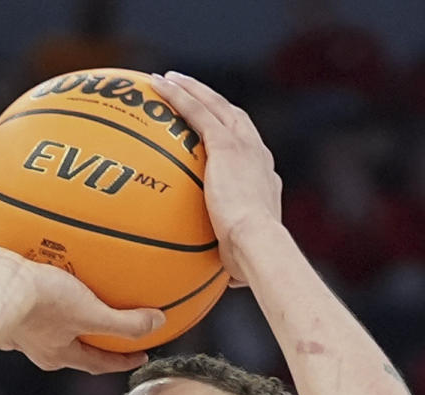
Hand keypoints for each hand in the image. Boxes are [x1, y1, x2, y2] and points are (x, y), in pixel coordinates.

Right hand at [0, 248, 163, 373]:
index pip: (99, 364)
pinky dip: (46, 291)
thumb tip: (159, 323)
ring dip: (70, 315)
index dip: (122, 361)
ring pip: (54, 324)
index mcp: (59, 354)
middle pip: (76, 347)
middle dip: (96, 340)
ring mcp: (21, 326)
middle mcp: (39, 346)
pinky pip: (33, 299)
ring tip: (81, 298)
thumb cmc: (39, 302)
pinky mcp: (8, 302)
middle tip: (114, 330)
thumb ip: (124, 323)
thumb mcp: (89, 312)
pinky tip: (48, 271)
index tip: (140, 356)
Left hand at [151, 73, 281, 283]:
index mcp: (264, 181)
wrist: (258, 246)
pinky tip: (160, 85)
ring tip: (169, 80)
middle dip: (213, 104)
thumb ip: (234, 262)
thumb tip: (229, 283)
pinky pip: (198, 111)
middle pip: (234, 118)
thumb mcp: (242, 261)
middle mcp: (258, 156)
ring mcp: (244, 146)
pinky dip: (180, 95)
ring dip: (193, 89)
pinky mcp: (227, 144)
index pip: (247, 153)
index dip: (233, 141)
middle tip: (192, 95)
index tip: (217, 137)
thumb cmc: (252, 262)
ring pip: (215, 106)